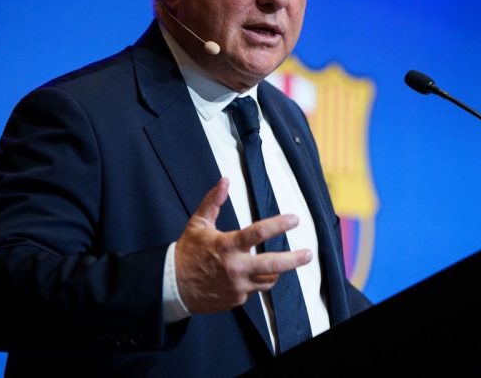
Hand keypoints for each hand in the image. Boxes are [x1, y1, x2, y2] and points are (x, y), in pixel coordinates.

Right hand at [174, 177, 311, 313]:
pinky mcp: (236, 300)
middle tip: (308, 254)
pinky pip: (254, 290)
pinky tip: (251, 275)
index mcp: (227, 246)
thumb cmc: (187, 252)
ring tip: (283, 263)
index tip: (294, 219)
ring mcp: (237, 286)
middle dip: (294, 259)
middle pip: (273, 264)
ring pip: (268, 280)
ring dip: (277, 271)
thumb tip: (225, 181)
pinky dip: (256, 281)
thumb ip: (213, 202)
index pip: (259, 233)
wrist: (172, 286)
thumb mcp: (198, 224)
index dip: (279, 224)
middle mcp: (235, 268)